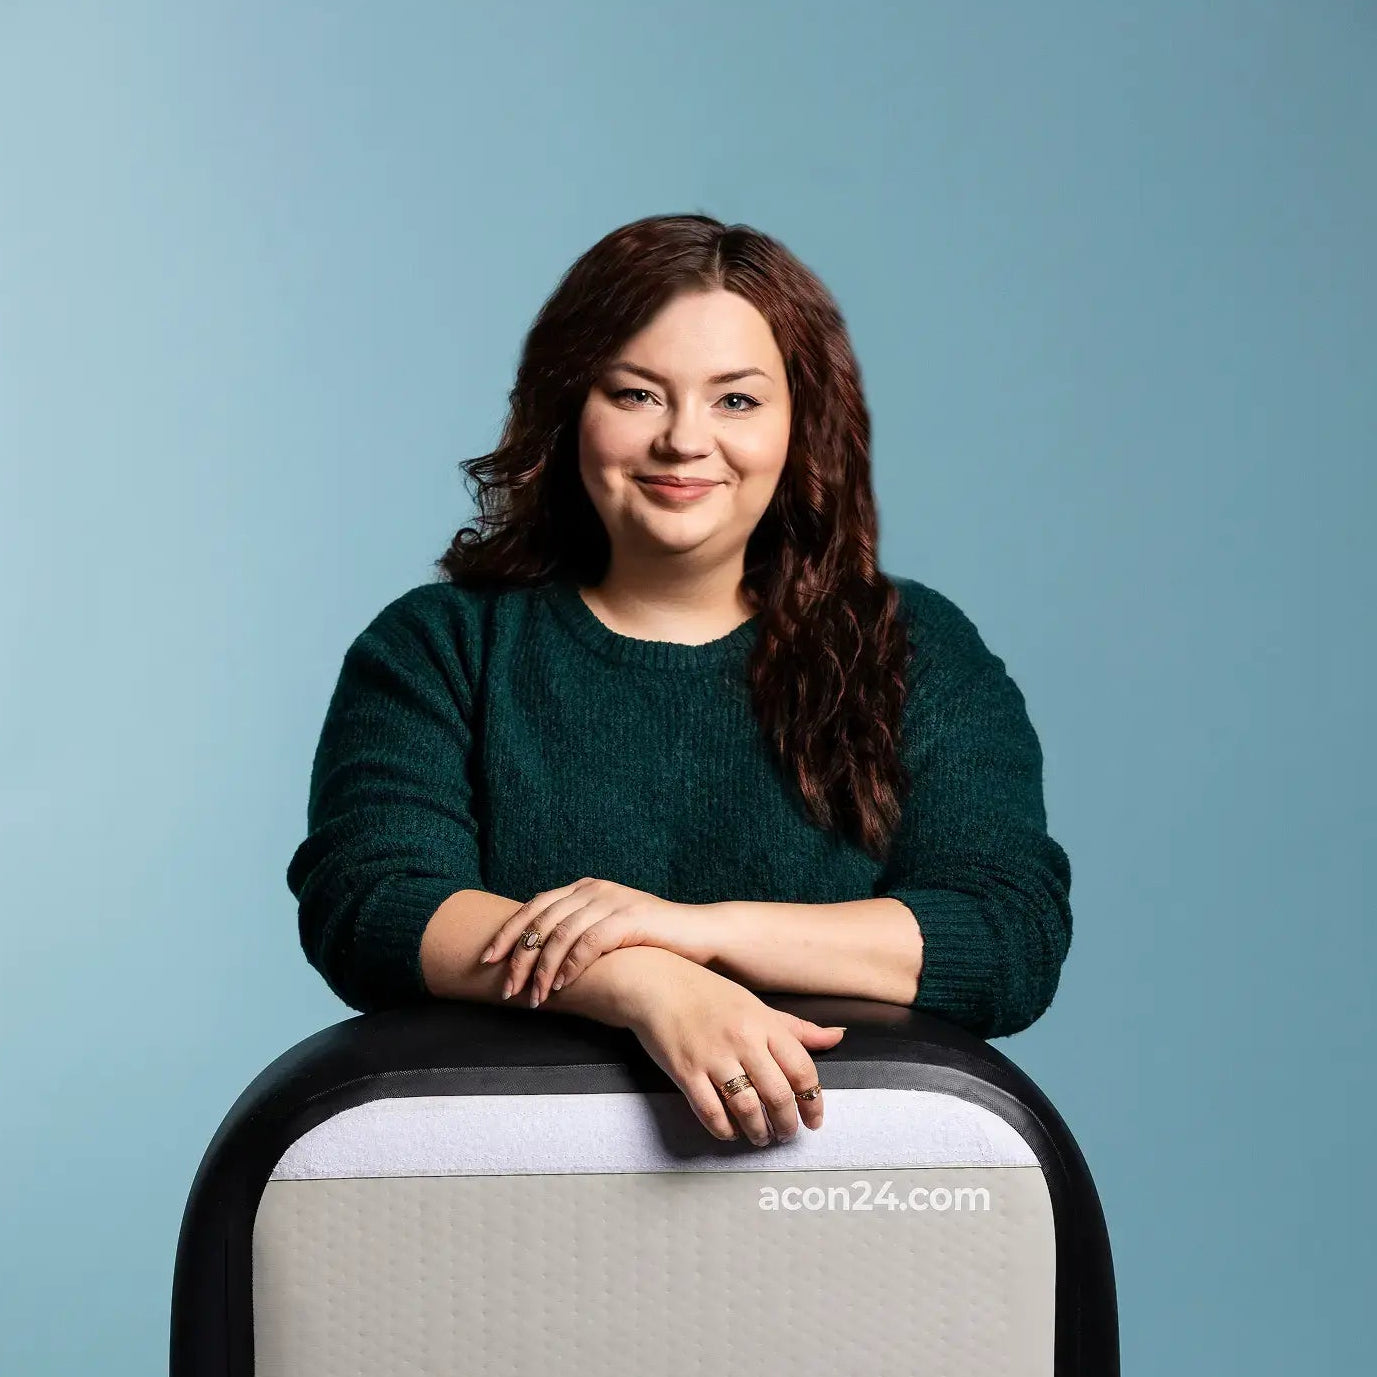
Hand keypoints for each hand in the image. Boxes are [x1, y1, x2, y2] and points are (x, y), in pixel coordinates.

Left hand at [480, 877, 715, 1006]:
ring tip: (536, 998)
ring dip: (543, 970)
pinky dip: (571, 965)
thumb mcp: (608, 928)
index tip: (488, 960)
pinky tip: (562, 986)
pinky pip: (589, 942)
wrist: (699, 934)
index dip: (507, 932)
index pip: (534, 906)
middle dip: (519, 958)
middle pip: (541, 921)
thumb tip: (536, 958)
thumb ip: (577, 932)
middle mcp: (594, 889)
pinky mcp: (630, 918)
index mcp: (584, 888)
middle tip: (509, 990)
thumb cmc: (650, 939)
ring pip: (561, 934)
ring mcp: (612, 901)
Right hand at [624, 957, 845, 1147]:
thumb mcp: (755, 1005)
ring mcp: (713, 1057)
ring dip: (759, 1131)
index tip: (815, 1119)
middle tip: (788, 1134)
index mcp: (763, 1023)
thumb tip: (836, 1035)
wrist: (656, 984)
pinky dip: (724, 1129)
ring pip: (747, 1108)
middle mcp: (742, 1040)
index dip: (813, 1101)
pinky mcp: (686, 1072)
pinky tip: (730, 1131)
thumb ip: (795, 1027)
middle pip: (778, 1094)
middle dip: (788, 1123)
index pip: (801, 1068)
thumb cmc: (707, 994)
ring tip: (762, 1137)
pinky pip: (710, 1112)